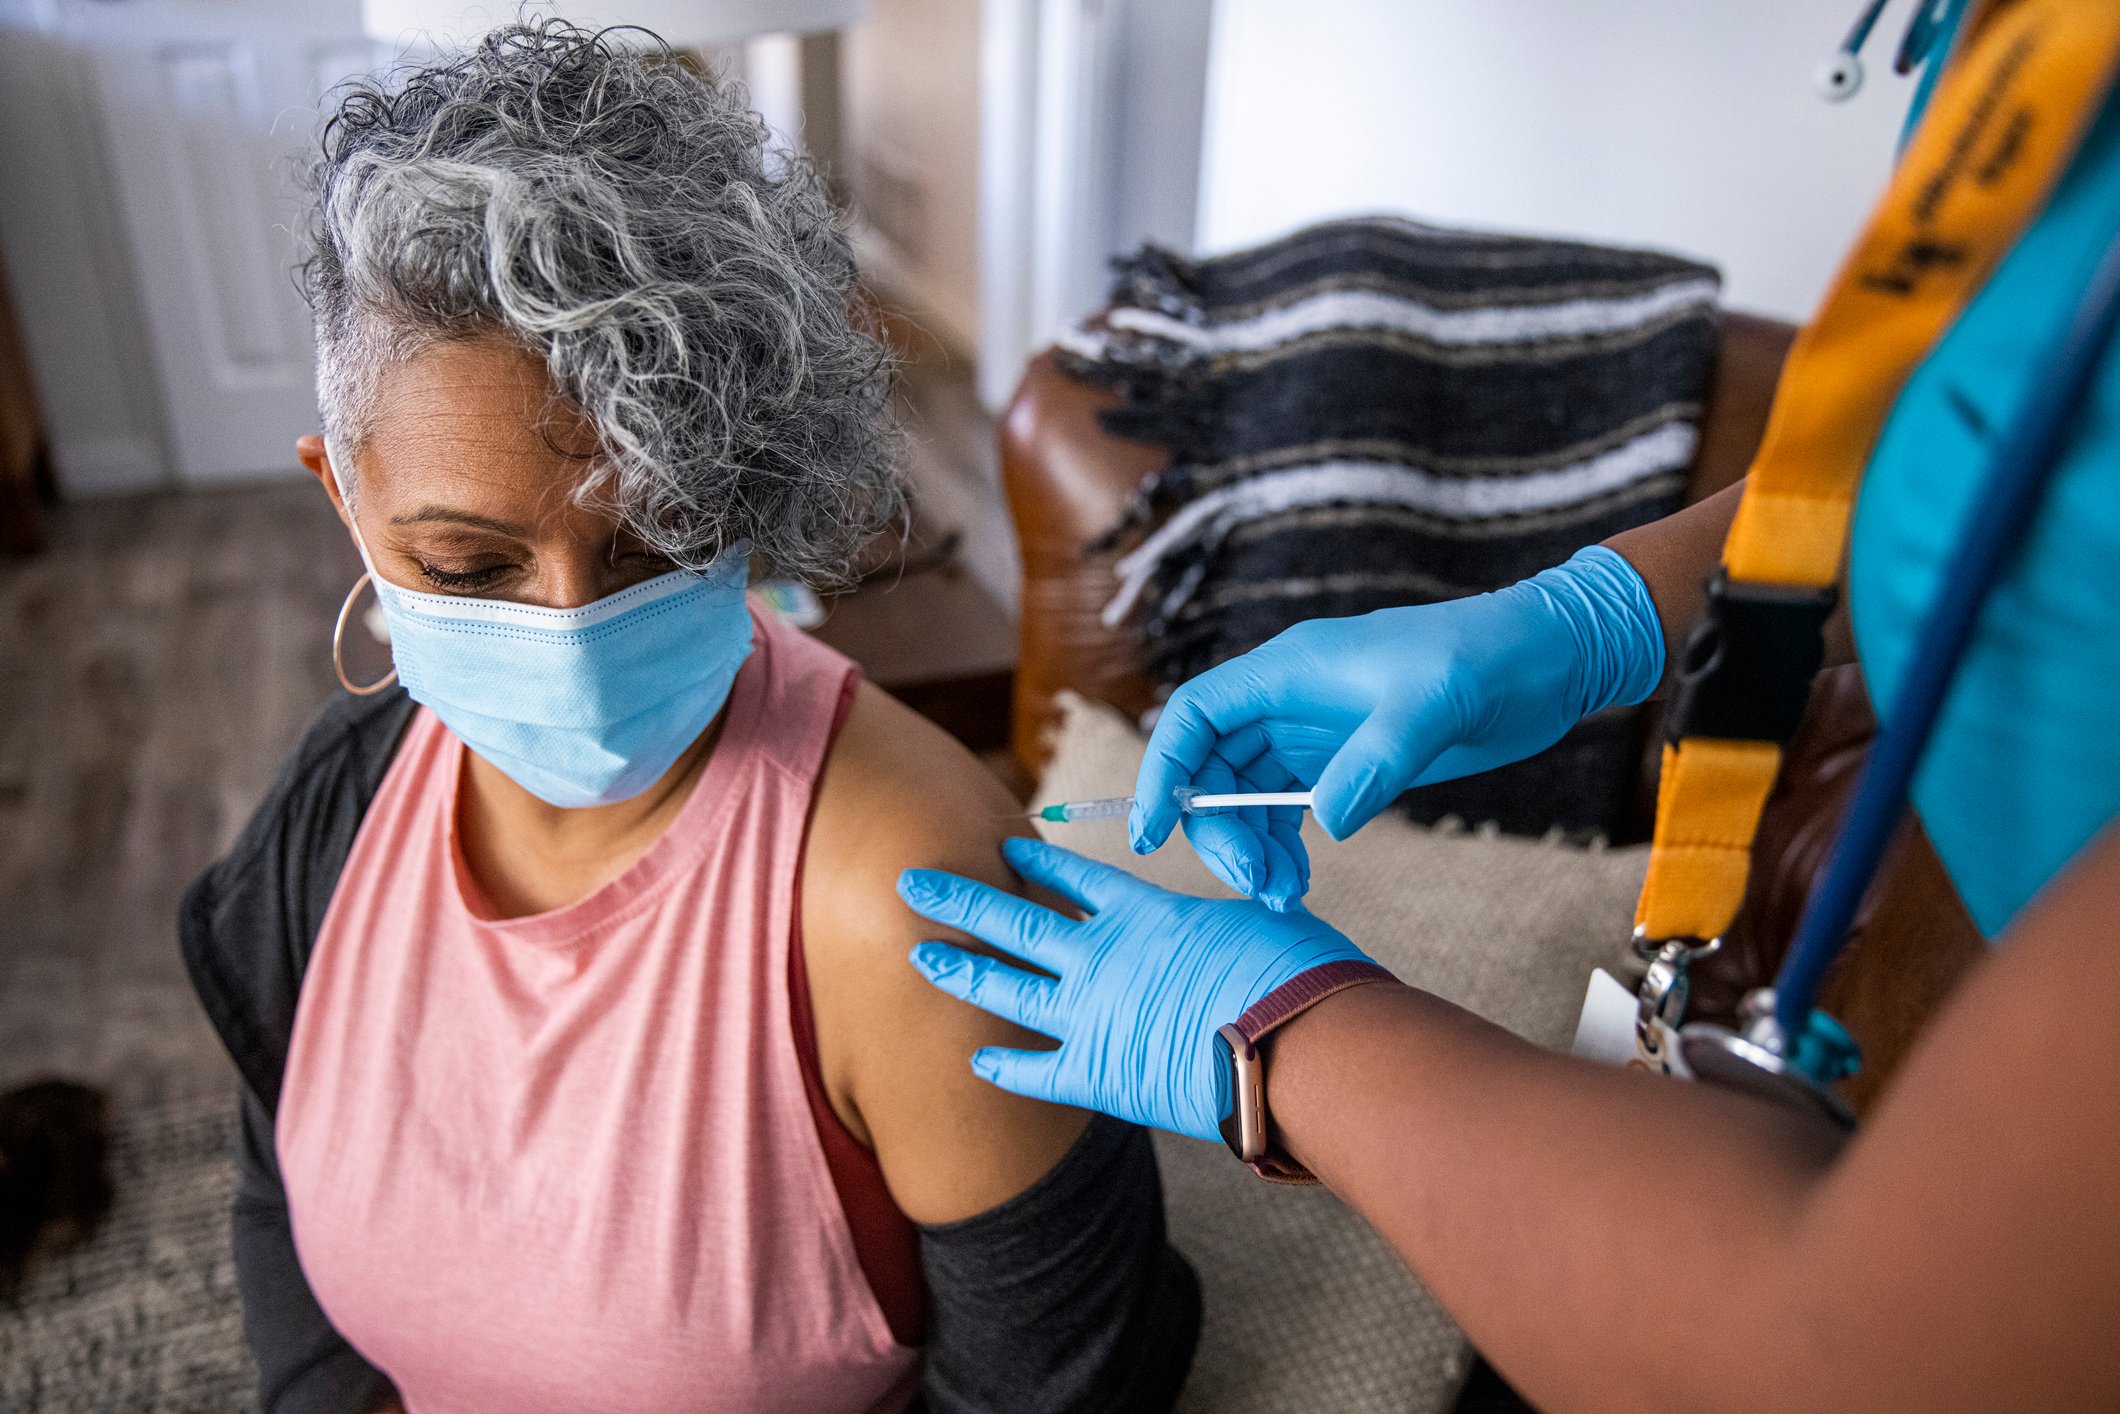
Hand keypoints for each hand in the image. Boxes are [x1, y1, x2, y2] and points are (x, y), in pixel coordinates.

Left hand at [898, 837, 1380, 1141]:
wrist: (1298, 1047)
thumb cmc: (1297, 977)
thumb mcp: (1258, 921)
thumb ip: (1224, 920)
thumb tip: (1238, 921)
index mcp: (1143, 912)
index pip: (1073, 878)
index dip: (1035, 863)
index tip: (1003, 848)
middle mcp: (1101, 956)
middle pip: (1011, 920)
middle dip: (958, 899)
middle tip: (911, 883)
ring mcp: (1090, 1015)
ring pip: (1004, 987)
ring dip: (959, 970)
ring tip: (919, 956)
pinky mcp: (1098, 1075)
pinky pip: (1034, 1071)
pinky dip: (1003, 1066)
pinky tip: (974, 1059)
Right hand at [1131, 545, 1664, 904]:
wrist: (1547, 656)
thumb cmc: (1487, 658)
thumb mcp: (1433, 705)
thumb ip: (1376, 761)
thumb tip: (1322, 823)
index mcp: (1288, 670)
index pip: (1195, 718)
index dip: (1164, 773)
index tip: (1155, 834)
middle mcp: (1287, 700)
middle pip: (1211, 767)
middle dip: (1218, 831)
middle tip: (1257, 885)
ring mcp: (1313, 732)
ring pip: (1244, 796)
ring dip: (1250, 848)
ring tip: (1285, 896)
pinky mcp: (1344, 761)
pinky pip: (1284, 809)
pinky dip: (1281, 848)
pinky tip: (1299, 882)